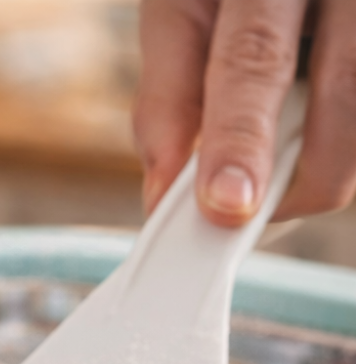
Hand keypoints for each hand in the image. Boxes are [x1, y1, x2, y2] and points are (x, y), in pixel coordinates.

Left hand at [135, 0, 355, 226]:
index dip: (241, 140)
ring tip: (279, 139)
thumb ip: (168, 97)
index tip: (226, 206)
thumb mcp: (181, 4)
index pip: (257, 60)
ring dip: (322, 166)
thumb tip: (161, 191)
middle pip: (341, 107)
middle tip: (242, 208)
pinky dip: (343, 144)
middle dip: (291, 185)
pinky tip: (318, 115)